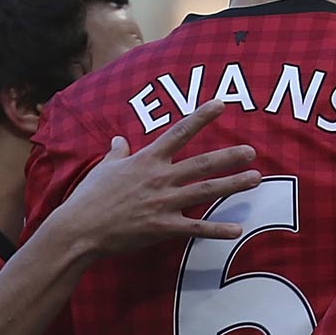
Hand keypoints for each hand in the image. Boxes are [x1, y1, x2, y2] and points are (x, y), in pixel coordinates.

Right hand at [51, 101, 262, 256]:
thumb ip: (117, 153)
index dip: (201, 117)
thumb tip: (119, 140)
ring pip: (205, 191)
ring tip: (256, 179)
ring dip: (233, 184)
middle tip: (252, 151)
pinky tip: (238, 230)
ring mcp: (164, 203)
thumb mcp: (103, 169)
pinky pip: (196, 228)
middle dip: (229, 157)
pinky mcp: (163, 227)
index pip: (179, 133)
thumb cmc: (89, 198)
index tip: (221, 104)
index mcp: (147, 160)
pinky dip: (218, 230)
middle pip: (202, 163)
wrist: (79, 229)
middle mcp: (160, 178)